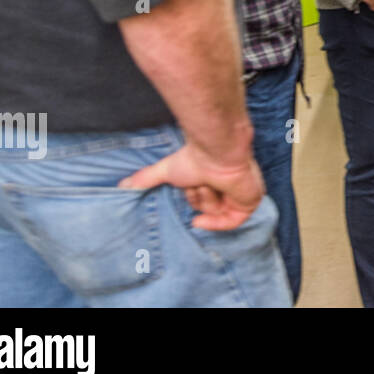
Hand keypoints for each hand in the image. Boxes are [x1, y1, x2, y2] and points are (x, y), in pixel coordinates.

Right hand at [117, 142, 264, 229]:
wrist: (218, 151)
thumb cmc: (195, 158)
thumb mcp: (165, 171)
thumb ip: (146, 179)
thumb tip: (122, 186)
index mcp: (215, 179)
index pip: (201, 201)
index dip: (193, 196)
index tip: (191, 186)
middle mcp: (230, 187)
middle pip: (208, 208)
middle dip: (200, 196)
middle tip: (202, 180)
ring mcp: (241, 195)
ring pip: (217, 213)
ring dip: (208, 199)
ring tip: (211, 181)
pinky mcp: (251, 202)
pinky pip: (231, 223)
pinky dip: (215, 222)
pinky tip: (200, 219)